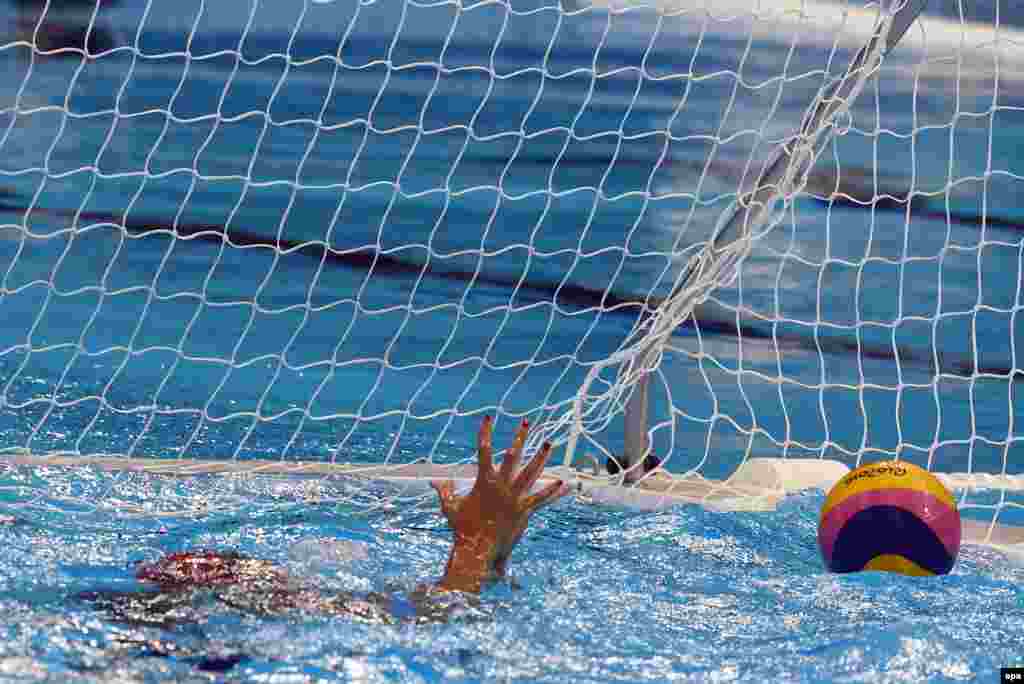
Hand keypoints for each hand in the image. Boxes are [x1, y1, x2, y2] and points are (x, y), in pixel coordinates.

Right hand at [431, 416, 568, 592]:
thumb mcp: (450, 508)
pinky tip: (562, 482)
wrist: (476, 550)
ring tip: (548, 443)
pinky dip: (551, 491)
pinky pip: (540, 498)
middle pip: (512, 455)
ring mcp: (514, 497)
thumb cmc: (462, 529)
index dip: (484, 433)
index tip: (487, 417)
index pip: (483, 450)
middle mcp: (501, 485)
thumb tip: (435, 482)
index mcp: (484, 481)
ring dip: (541, 457)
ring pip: (531, 472)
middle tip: (526, 422)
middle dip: (520, 437)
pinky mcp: (524, 511)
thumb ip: (444, 492)